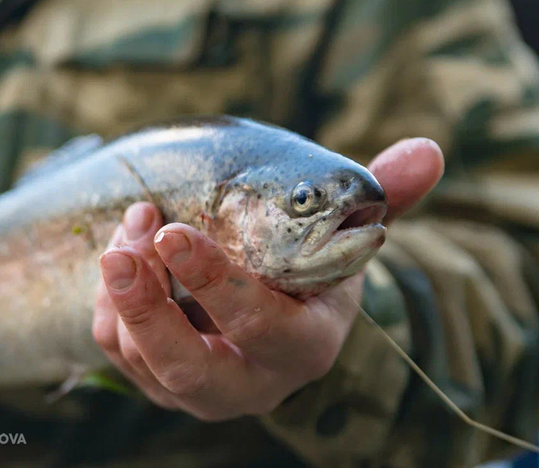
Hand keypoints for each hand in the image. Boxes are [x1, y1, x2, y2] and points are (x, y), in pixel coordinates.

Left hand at [93, 138, 443, 419]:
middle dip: (147, 308)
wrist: (272, 303)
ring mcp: (202, 388)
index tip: (174, 232)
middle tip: (122, 249)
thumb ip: (382, 195)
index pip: (263, 328)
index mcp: (305, 344)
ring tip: (131, 225)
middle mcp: (253, 381)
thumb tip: (429, 150)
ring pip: (143, 359)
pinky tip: (127, 255)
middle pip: (190, 367)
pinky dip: (110, 302)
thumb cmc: (307, 264)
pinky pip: (118, 352)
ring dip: (123, 290)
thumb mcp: (342, 234)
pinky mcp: (161, 384)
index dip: (218, 285)